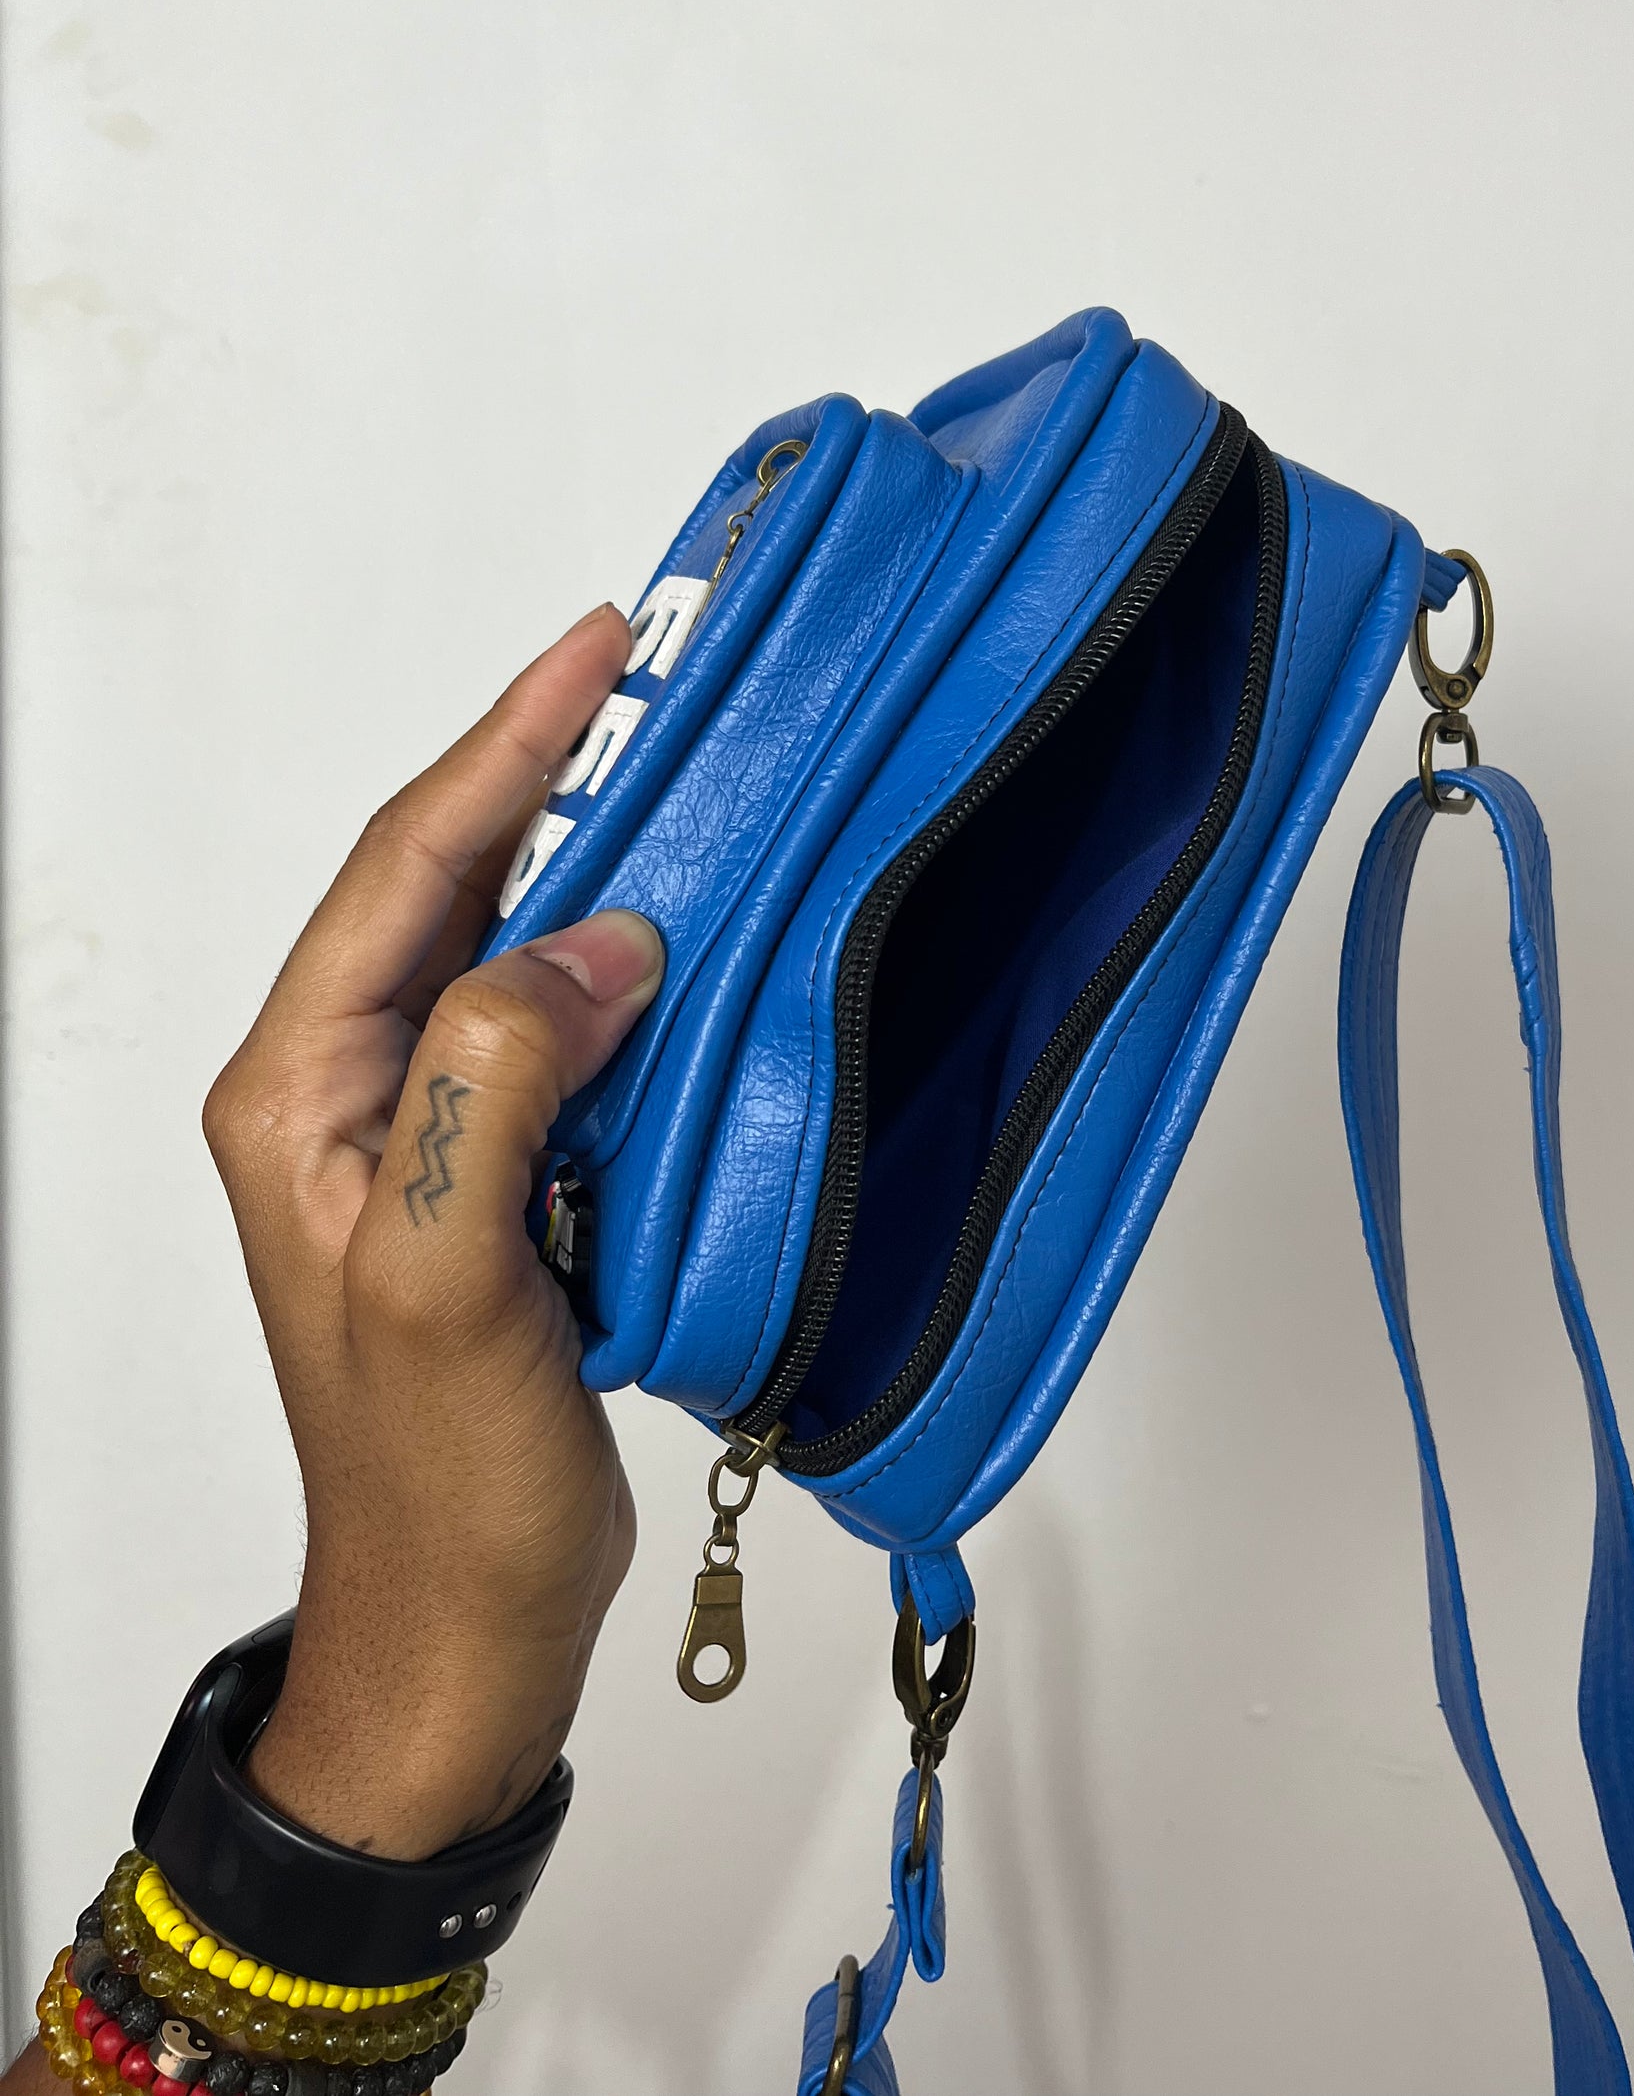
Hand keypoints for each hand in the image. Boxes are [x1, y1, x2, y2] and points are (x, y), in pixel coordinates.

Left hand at [201, 604, 659, 1859]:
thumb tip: (593, 946)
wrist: (464, 1622)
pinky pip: (560, 1024)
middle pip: (447, 879)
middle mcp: (349, 1088)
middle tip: (657, 678)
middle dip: (548, 771)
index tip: (599, 651)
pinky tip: (693, 927)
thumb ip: (493, 1087)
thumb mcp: (444, 1279)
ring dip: (594, 857)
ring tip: (686, 769)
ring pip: (507, 943)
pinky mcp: (500, 1168)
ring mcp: (424, 1127)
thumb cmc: (437, 1485)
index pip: (406, 868)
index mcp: (299, 1091)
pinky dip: (626, 961)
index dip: (506, 748)